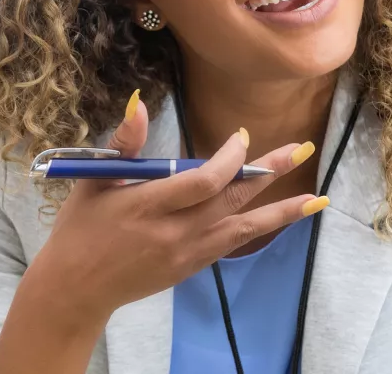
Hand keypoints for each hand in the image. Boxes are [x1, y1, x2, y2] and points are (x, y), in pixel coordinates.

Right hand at [24, 90, 326, 321]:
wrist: (76, 288)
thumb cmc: (80, 228)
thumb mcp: (94, 180)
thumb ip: (124, 144)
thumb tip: (140, 103)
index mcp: (147, 204)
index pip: (203, 180)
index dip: (229, 158)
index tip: (242, 137)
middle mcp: (173, 231)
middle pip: (232, 199)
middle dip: (269, 172)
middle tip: (302, 149)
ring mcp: (185, 253)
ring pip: (243, 228)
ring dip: (280, 211)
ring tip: (316, 200)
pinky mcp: (190, 267)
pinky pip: (231, 244)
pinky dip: (258, 230)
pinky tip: (280, 218)